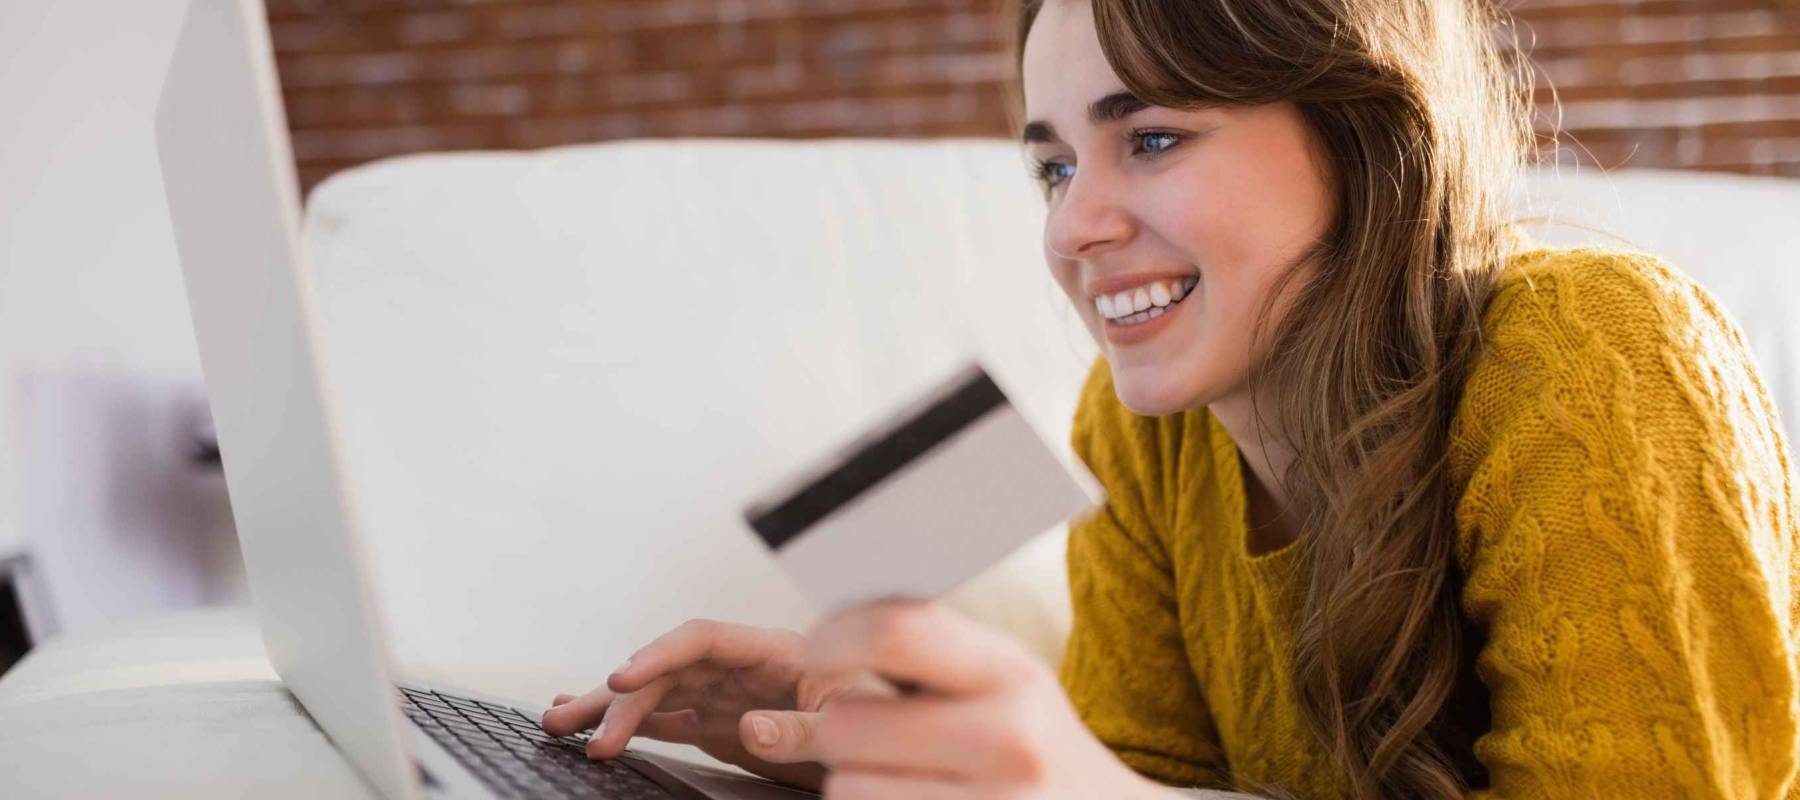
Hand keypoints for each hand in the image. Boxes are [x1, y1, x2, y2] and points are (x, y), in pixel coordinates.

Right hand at [540, 619, 889, 791]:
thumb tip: (750, 727)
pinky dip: (629, 725)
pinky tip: (593, 730)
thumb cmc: (889, 716)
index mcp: (777, 652)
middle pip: (668, 669)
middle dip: (618, 694)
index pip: (703, 639)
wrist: (904, 740)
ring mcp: (730, 696)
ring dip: (609, 709)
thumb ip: (805, 726)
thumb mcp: (854, 722)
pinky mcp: (723, 726)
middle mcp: (744, 668)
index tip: (623, 677)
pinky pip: (667, 721)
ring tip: (559, 723)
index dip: (660, 654)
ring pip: (657, 695)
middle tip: (577, 728)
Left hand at [754, 598, 1165, 798]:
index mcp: (1007, 673)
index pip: (895, 633)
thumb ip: (926, 649)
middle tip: (868, 730)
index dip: (834, 637)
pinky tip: (915, 797)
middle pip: (847, 721)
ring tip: (901, 773)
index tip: (818, 651)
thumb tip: (825, 634)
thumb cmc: (1035, 742)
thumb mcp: (1002, 677)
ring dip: (854, 779)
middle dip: (840, 726)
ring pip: (845, 785)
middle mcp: (1005, 739)